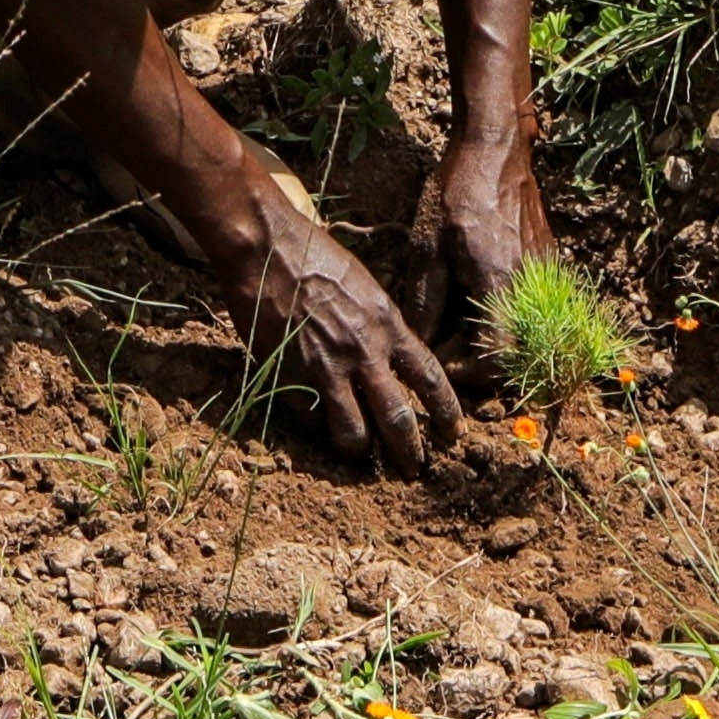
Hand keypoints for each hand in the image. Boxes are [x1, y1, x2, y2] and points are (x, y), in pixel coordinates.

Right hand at [238, 186, 461, 472]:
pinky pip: (310, 422)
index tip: (452, 434)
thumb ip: (384, 330)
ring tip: (360, 454)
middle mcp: (362, 352)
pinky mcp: (288, 377)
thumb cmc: (317, 258)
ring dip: (360, 450)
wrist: (266, 249)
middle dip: (409, 453)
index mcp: (387, 326)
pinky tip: (317, 425)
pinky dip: (316, 429)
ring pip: (353, 434)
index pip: (430, 380)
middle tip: (412, 469)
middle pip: (397, 420)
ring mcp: (324, 368)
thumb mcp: (367, 289)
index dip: (446, 413)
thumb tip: (395, 364)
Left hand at [417, 133, 543, 368]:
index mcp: (499, 286)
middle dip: (476, 358)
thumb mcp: (427, 247)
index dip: (466, 372)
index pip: (496, 360)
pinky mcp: (548, 265)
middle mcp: (531, 288)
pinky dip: (503, 314)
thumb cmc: (457, 193)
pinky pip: (529, 308)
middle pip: (512, 353)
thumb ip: (426, 302)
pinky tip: (475, 293)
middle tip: (444, 338)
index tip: (440, 357)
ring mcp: (545, 277)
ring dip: (489, 337)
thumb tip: (422, 344)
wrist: (496, 150)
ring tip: (456, 315)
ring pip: (522, 333)